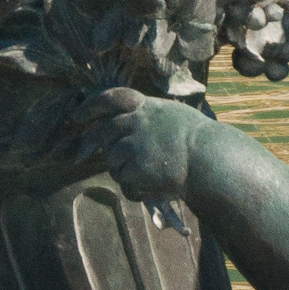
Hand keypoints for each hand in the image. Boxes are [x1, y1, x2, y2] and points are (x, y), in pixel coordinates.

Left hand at [72, 88, 207, 201]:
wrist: (212, 160)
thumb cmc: (203, 142)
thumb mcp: (176, 116)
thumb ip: (154, 117)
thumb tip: (137, 121)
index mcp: (146, 107)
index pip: (111, 98)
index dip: (90, 106)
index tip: (76, 115)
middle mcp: (136, 121)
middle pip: (103, 132)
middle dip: (91, 145)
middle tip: (82, 156)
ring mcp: (134, 143)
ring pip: (112, 159)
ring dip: (121, 171)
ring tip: (140, 179)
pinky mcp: (136, 167)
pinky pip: (124, 181)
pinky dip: (133, 190)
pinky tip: (146, 192)